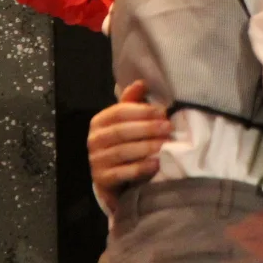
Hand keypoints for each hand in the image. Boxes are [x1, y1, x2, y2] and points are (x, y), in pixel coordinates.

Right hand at [89, 80, 169, 198]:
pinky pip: (123, 173)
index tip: (163, 112)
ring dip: (146, 147)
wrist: (110, 177)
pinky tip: (156, 163)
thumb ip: (132, 103)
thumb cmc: (122, 144)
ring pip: (122, 151)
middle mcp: (93, 140)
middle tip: (169, 127)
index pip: (119, 112)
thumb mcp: (125, 122)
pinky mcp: (102, 179)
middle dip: (147, 128)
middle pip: (121, 131)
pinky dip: (141, 168)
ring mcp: (96, 160)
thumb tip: (142, 83)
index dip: (142, 111)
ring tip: (166, 144)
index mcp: (99, 121)